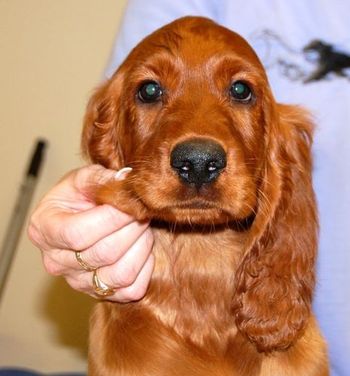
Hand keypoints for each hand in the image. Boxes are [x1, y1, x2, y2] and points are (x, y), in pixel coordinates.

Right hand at [27, 165, 153, 301]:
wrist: (81, 217)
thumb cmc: (79, 197)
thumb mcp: (82, 179)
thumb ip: (100, 178)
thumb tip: (126, 181)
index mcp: (45, 230)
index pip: (79, 233)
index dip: (112, 218)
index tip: (132, 203)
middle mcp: (57, 262)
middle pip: (103, 254)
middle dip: (132, 229)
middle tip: (142, 211)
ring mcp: (78, 282)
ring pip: (120, 275)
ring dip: (141, 247)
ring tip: (143, 227)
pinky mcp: (99, 293)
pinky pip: (131, 290)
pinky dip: (144, 268)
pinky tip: (141, 248)